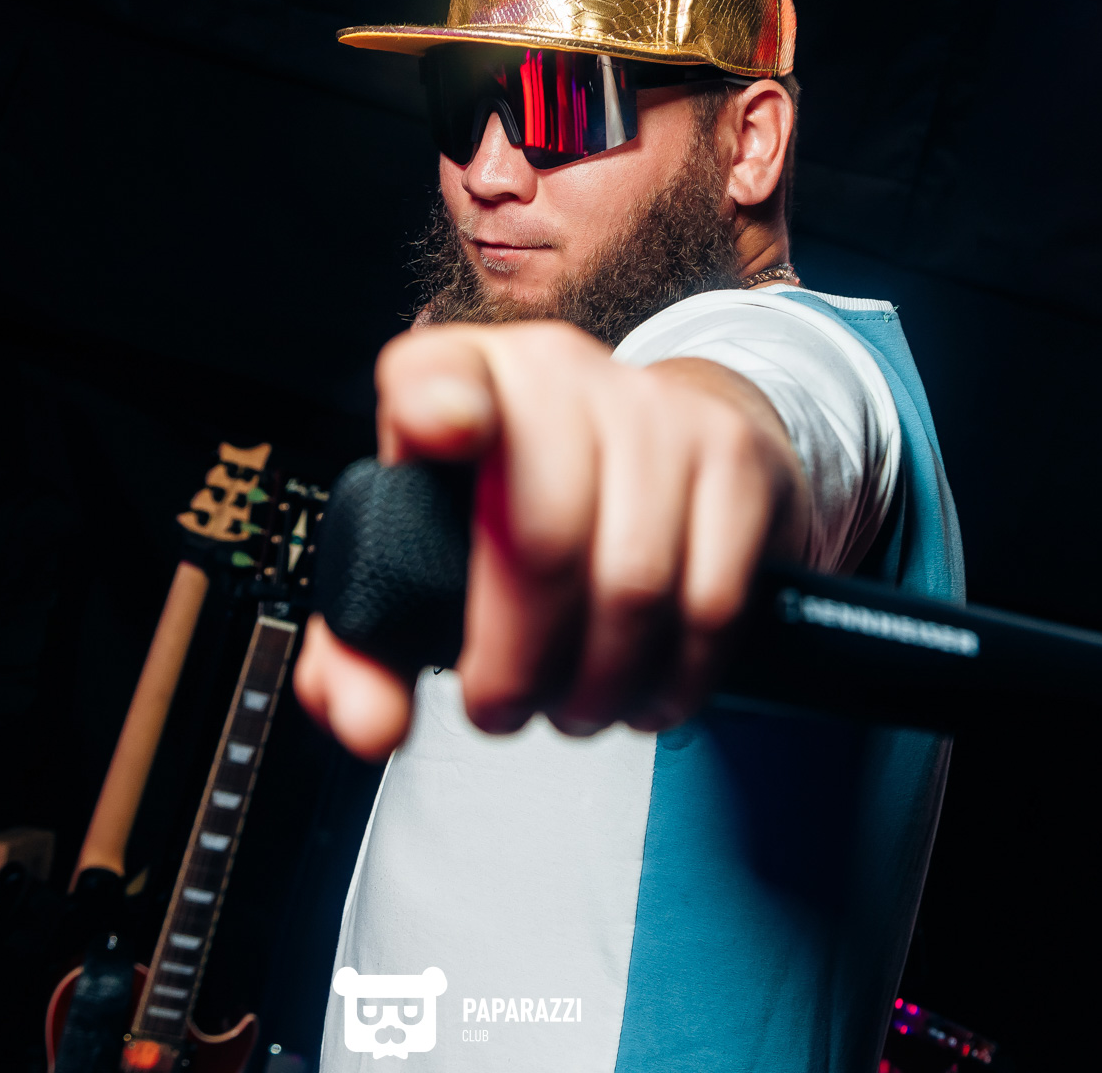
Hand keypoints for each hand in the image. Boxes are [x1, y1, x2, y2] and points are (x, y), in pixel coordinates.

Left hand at [293, 321, 808, 759]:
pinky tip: (643, 693)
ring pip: (633, 583)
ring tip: (574, 707)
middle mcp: (558, 376)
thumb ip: (367, 653)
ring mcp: (657, 411)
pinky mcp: (734, 458)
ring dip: (599, 686)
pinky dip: (674, 678)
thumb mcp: (427, 554)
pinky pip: (710, 600)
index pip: (437, 376)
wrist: (665, 442)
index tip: (440, 430)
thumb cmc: (525, 505)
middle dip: (520, 664)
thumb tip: (369, 726)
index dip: (438, 403)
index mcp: (462, 380)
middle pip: (541, 536)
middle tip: (505, 710)